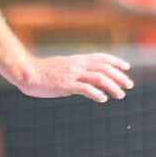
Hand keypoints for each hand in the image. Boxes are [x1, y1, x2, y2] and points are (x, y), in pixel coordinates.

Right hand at [19, 53, 133, 102]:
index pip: (101, 58)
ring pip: (99, 78)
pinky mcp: (65, 85)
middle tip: (129, 86)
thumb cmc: (42, 73)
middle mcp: (77, 65)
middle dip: (119, 77)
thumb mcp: (62, 68)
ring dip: (113, 86)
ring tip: (121, 95)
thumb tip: (85, 80)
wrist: (26, 73)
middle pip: (104, 68)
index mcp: (77, 60)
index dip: (116, 61)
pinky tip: (103, 99)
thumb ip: (75, 72)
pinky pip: (85, 88)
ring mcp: (71, 75)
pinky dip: (97, 93)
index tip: (127, 68)